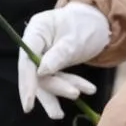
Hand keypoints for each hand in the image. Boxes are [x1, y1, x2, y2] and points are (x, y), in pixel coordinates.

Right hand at [17, 2, 109, 118]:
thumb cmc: (85, 24)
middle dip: (52, 89)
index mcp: (36, 31)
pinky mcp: (52, 63)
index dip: (27, 83)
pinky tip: (88, 89)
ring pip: (47, 80)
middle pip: (35, 73)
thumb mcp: (75, 39)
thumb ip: (59, 55)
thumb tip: (41, 72)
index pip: (26, 60)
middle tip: (67, 102)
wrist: (99, 21)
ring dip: (63, 89)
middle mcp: (35, 44)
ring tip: (83, 93)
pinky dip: (72, 84)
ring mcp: (43, 54)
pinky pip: (58, 78)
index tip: (28, 104)